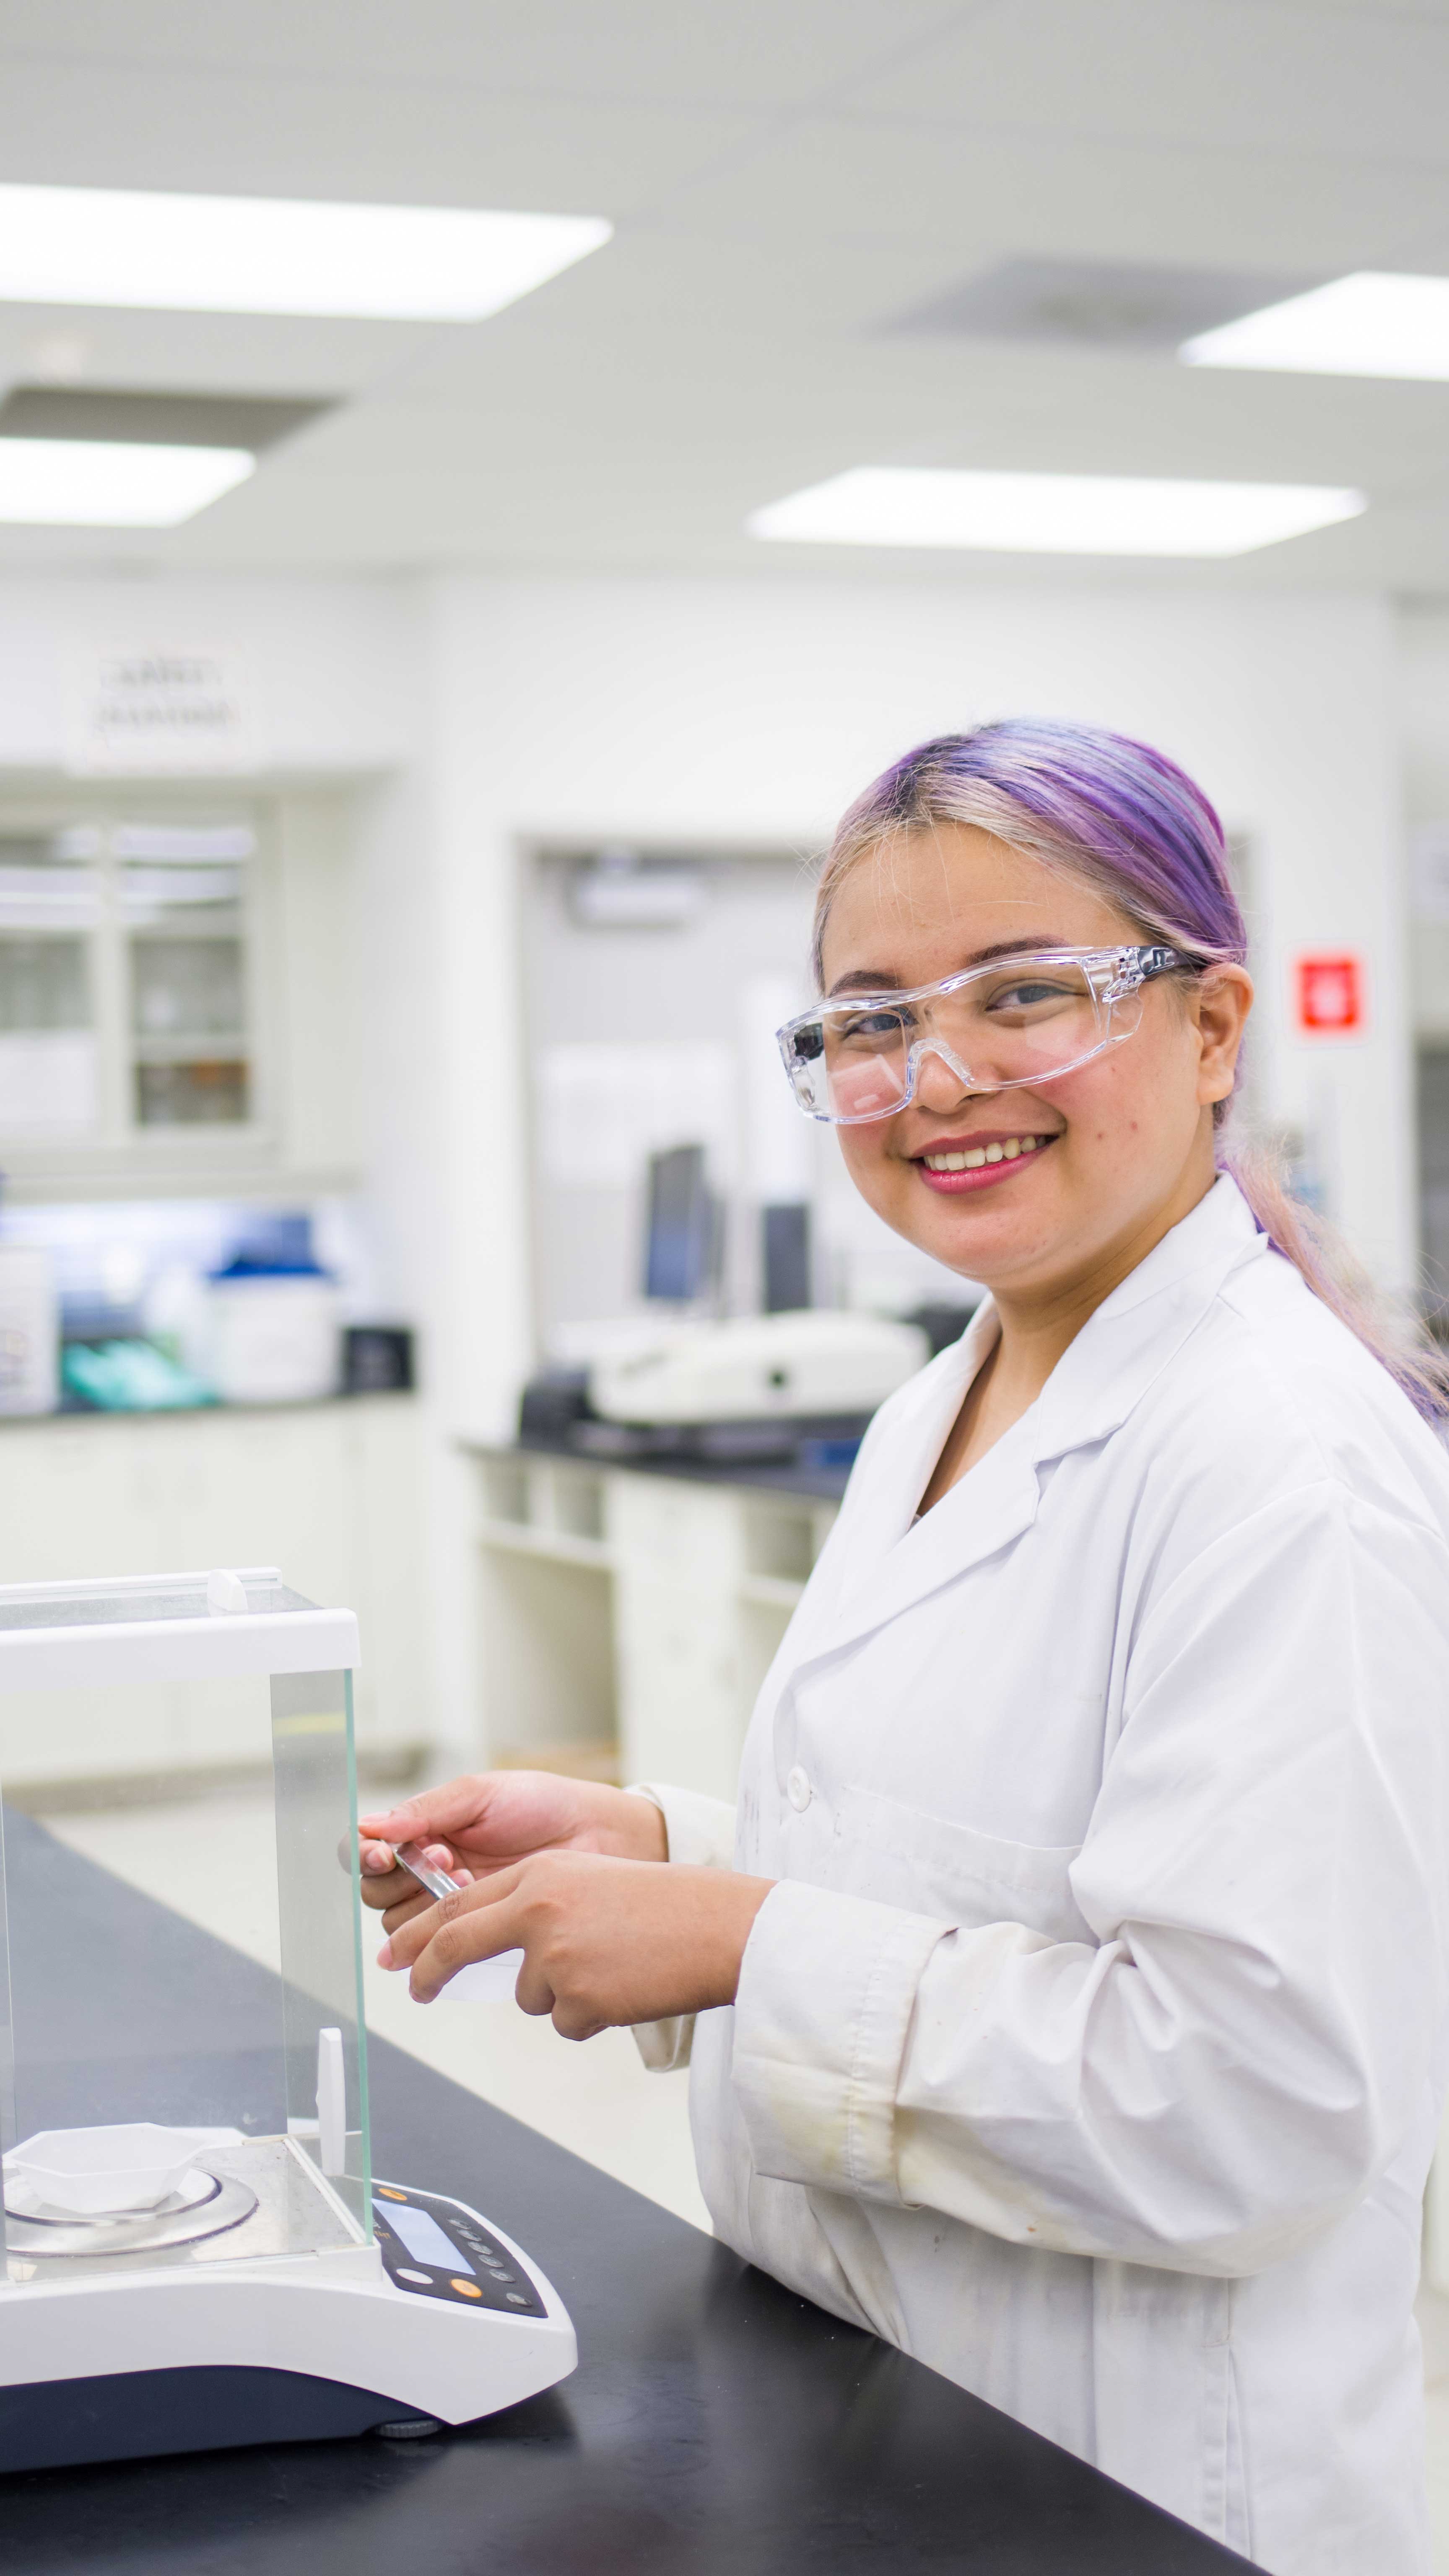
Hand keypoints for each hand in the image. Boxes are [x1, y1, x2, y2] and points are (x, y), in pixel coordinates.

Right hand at [357, 1770, 666, 1936]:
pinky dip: (449, 1924)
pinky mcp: (476, 1929)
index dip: (366, 1854)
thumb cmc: (541, 1804)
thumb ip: (426, 1810)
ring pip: (402, 1922)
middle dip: (401, 1878)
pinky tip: (478, 1898)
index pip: (370, 1848)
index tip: (384, 1853)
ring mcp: (452, 1901)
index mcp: (426, 1829)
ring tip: (467, 1877)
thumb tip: (370, 1824)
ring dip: (425, 1903)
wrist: (595, 1834)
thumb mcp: (479, 1794)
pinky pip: (440, 1942)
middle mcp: (431, 1867)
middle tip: (444, 1860)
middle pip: (379, 1891)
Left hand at [377, 1849, 773, 2039]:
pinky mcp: (576, 1998)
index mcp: (539, 1875)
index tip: (398, 1954)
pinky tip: (625, 1987)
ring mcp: (554, 1956)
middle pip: (455, 1944)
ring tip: (612, 1967)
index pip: (459, 1906)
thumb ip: (534, 1905)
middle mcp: (536, 1909)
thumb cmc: (662, 1906)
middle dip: (427, 1970)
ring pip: (527, 1994)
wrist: (716, 1927)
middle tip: (413, 1988)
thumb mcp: (588, 1884)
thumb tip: (490, 1944)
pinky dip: (590, 2014)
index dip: (422, 1932)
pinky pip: (564, 2020)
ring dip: (560, 1993)